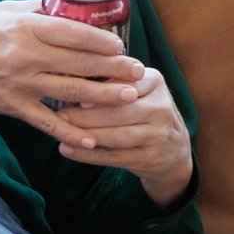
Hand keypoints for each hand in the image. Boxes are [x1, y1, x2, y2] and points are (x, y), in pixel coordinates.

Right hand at [0, 0, 144, 150]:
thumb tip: (66, 8)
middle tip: (138, 71)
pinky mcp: (12, 106)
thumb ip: (37, 10)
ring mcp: (20, 83)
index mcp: (27, 27)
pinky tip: (91, 140)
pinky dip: (70, 132)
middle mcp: (27, 55)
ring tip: (129, 97)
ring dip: (103, 97)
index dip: (102, 41)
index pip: (75, 34)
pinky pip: (46, 122)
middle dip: (113, 68)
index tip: (121, 45)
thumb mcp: (5, 10)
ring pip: (70, 92)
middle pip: (80, 63)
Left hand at [57, 67, 195, 206]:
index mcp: (156, 82)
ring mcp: (159, 135)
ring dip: (86, 135)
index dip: (99, 89)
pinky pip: (114, 157)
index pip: (124, 83)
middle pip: (120, 111)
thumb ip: (113, 80)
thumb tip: (72, 75)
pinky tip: (69, 150)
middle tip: (60, 115)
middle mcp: (162, 107)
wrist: (173, 148)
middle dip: (87, 115)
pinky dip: (89, 155)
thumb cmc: (143, 110)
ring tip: (61, 133)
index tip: (74, 90)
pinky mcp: (150, 158)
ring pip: (117, 136)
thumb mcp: (137, 88)